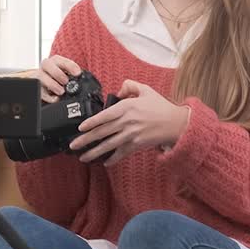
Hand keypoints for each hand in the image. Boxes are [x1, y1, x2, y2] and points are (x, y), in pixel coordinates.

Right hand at [17, 55, 81, 103]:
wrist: (46, 82)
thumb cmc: (59, 77)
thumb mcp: (67, 73)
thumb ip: (73, 75)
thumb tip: (82, 78)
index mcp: (56, 61)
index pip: (62, 60)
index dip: (70, 66)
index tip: (77, 73)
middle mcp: (46, 66)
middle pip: (48, 65)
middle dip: (58, 74)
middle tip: (66, 82)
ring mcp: (39, 75)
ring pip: (41, 77)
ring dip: (52, 84)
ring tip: (61, 91)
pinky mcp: (36, 87)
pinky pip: (39, 91)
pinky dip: (48, 96)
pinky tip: (55, 99)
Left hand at [69, 80, 189, 165]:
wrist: (176, 123)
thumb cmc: (160, 107)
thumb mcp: (145, 90)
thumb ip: (129, 86)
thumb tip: (118, 91)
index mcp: (126, 107)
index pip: (103, 116)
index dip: (90, 123)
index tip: (80, 128)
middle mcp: (126, 122)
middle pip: (102, 132)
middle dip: (85, 140)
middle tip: (73, 146)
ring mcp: (131, 135)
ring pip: (108, 145)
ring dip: (94, 152)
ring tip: (82, 157)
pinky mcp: (137, 145)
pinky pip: (121, 153)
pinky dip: (112, 159)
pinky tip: (104, 162)